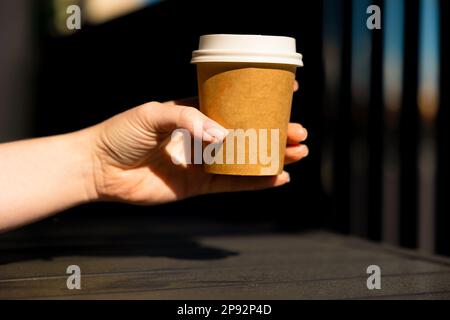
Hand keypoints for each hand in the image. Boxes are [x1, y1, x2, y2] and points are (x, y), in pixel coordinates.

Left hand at [89, 82, 307, 204]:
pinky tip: (278, 178)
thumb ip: (189, 119)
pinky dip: (256, 182)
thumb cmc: (122, 133)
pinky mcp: (198, 185)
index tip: (289, 94)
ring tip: (299, 152)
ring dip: (273, 156)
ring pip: (245, 159)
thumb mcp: (154, 113)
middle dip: (276, 132)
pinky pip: (232, 183)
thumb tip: (224, 135)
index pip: (234, 103)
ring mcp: (202, 162)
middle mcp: (203, 136)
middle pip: (248, 133)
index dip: (260, 100)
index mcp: (194, 112)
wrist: (100, 168)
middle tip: (300, 133)